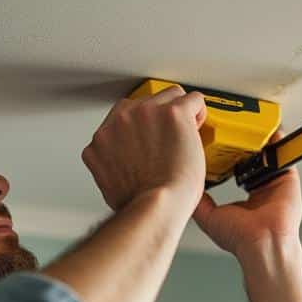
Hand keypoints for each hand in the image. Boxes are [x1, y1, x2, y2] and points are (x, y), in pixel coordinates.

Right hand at [81, 85, 207, 213]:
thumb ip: (114, 163)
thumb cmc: (138, 202)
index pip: (124, 117)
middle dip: (159, 120)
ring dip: (179, 113)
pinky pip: (192, 99)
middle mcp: (121, 120)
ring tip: (186, 134)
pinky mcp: (173, 113)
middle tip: (170, 141)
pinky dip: (198, 112)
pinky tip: (198, 126)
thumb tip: (127, 162)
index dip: (143, 129)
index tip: (153, 140)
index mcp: (103, 137)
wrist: (155, 206)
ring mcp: (145, 113)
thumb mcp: (110, 181)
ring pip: (169, 96)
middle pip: (145, 103)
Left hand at [192, 130, 301, 259]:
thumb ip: (198, 201)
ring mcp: (276, 181)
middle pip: (253, 156)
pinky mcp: (288, 176)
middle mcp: (262, 187)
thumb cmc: (238, 237)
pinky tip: (266, 126)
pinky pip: (285, 152)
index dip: (226, 153)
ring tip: (245, 121)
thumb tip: (183, 189)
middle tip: (228, 126)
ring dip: (259, 136)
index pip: (237, 168)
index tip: (214, 140)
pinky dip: (278, 138)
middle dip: (242, 141)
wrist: (261, 242)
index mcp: (246, 198)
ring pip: (268, 152)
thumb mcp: (208, 216)